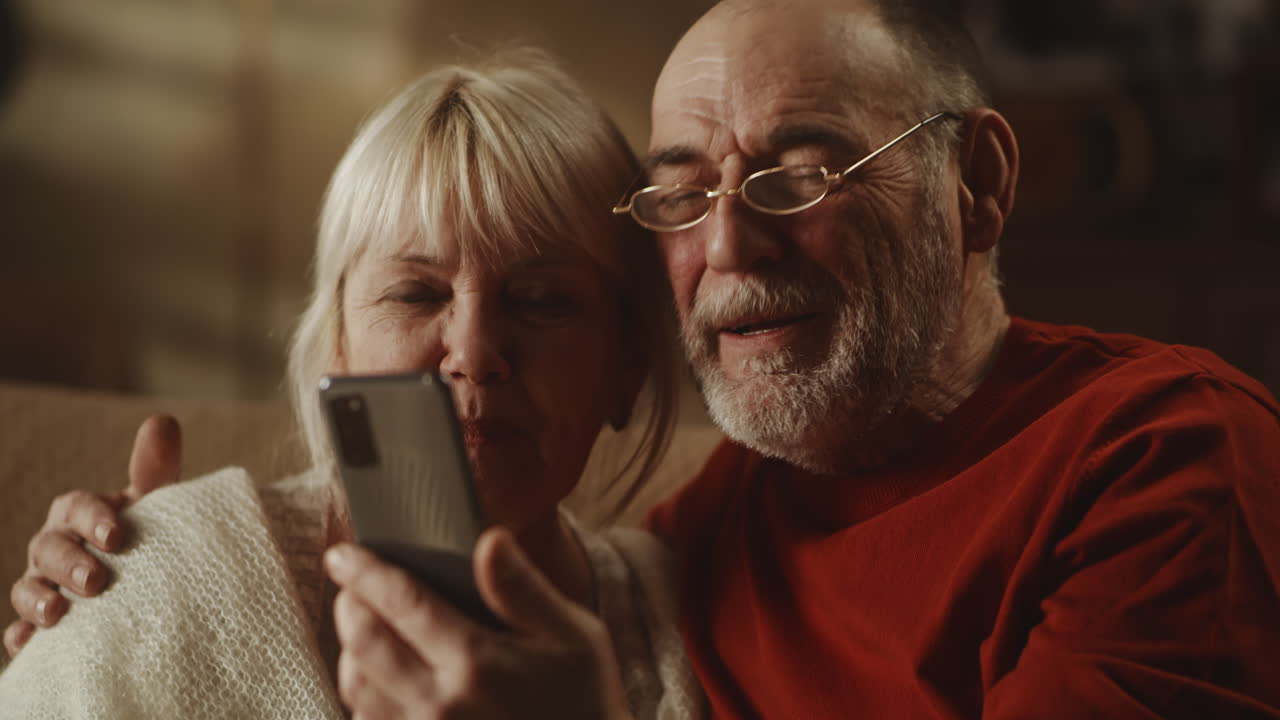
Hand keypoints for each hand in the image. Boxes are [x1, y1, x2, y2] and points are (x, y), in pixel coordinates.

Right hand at [4, 414, 181, 656]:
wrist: (145, 579)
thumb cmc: (144, 534)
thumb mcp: (155, 503)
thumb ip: (156, 469)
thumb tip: (163, 421)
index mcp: (80, 513)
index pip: (77, 507)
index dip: (93, 518)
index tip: (118, 535)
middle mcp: (55, 545)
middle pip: (48, 548)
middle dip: (68, 563)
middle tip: (96, 581)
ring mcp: (43, 583)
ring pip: (27, 587)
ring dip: (36, 599)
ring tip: (58, 613)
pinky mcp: (40, 622)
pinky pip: (20, 630)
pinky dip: (20, 637)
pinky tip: (28, 645)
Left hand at [325, 528, 632, 719]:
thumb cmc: (584, 699)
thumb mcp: (574, 635)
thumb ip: (523, 588)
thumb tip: (488, 540)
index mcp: (477, 662)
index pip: (401, 602)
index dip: (365, 571)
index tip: (343, 554)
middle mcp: (441, 704)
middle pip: (363, 642)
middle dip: (348, 604)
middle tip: (352, 584)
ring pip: (356, 686)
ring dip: (349, 649)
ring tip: (363, 624)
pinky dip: (362, 692)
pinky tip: (379, 675)